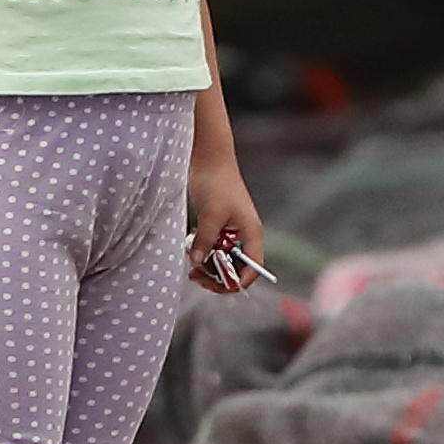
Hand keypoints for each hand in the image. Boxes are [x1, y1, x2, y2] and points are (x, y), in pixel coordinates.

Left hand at [186, 159, 268, 295]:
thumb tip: (197, 263)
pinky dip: (203, 252)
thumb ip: (205, 241)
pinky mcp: (219, 226)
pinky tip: (191, 248)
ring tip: (192, 264)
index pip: (252, 268)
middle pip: (237, 268)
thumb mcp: (210, 215)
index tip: (215, 286)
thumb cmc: (216, 181)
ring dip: (208, 266)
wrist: (208, 157)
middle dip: (218, 276)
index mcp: (252, 233)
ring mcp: (232, 231)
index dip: (236, 281)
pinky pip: (214, 248)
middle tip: (197, 276)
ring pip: (223, 260)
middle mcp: (245, 235)